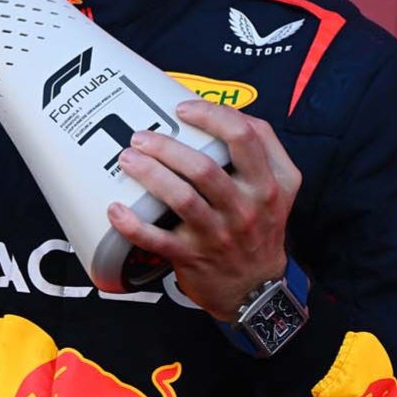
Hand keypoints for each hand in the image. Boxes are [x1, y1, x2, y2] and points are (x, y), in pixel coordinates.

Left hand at [105, 100, 301, 321]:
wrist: (257, 288)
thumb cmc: (261, 226)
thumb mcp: (281, 185)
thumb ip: (264, 146)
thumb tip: (226, 111)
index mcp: (267, 183)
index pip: (244, 137)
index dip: (211, 115)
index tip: (183, 109)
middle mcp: (245, 207)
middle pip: (204, 168)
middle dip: (167, 147)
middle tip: (141, 137)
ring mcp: (218, 234)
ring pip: (182, 199)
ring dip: (150, 175)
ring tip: (127, 160)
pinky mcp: (193, 256)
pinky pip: (158, 240)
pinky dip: (134, 225)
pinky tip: (116, 210)